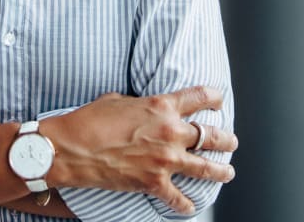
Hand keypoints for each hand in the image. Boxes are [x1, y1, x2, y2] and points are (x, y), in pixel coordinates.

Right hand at [42, 86, 237, 215]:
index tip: (219, 101)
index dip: (215, 98)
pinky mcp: (154, 183)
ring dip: (221, 170)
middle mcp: (170, 131)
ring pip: (207, 167)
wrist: (72, 148)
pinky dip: (186, 204)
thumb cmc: (89, 120)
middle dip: (226, 138)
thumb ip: (140, 104)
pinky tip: (189, 206)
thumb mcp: (117, 100)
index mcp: (161, 106)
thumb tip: (145, 110)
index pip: (200, 97)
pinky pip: (179, 199)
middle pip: (212, 135)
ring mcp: (165, 160)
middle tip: (231, 140)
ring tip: (228, 171)